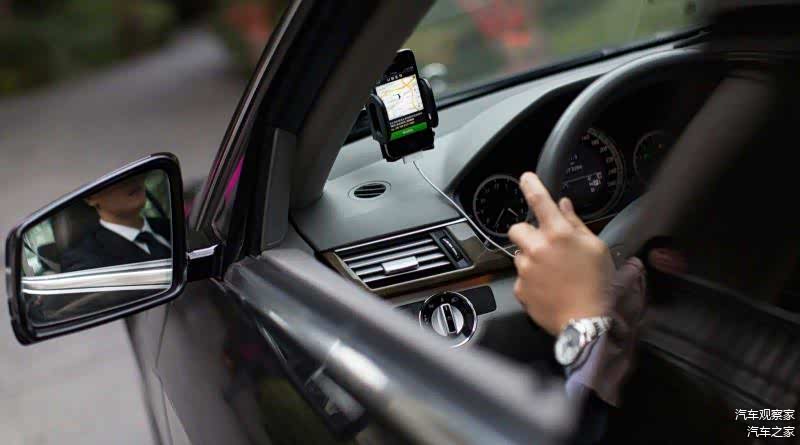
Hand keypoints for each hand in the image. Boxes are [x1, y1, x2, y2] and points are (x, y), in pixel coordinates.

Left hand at [508, 172, 614, 334]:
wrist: (586, 321)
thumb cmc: (597, 284)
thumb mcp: (596, 248)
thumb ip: (576, 223)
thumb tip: (563, 206)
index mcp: (558, 234)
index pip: (539, 201)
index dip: (531, 185)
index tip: (525, 178)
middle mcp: (537, 248)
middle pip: (518, 229)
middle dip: (528, 233)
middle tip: (544, 244)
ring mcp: (525, 269)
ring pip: (519, 254)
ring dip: (531, 258)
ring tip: (552, 272)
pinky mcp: (520, 288)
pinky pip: (521, 276)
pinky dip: (531, 279)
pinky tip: (548, 287)